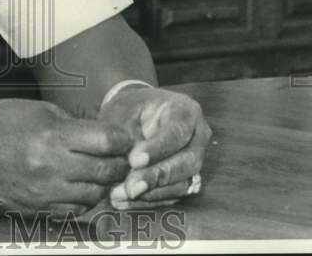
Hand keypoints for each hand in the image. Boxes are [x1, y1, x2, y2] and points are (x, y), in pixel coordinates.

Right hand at [0, 99, 132, 216]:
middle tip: (120, 157)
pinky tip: (78, 187)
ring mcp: (43, 193)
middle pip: (106, 171)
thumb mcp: (37, 110)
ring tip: (99, 173)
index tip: (123, 139)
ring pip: (94, 195)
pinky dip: (82, 200)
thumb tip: (101, 137)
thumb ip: (71, 125)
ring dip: (102, 184)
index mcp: (52, 135)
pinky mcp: (36, 210)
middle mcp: (50, 167)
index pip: (106, 142)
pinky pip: (74, 210)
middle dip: (119, 163)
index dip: (122, 139)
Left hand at [98, 87, 211, 208]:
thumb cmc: (130, 109)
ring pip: (184, 183)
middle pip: (188, 161)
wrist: (135, 117)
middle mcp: (197, 137)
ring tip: (121, 195)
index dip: (158, 148)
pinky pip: (173, 195)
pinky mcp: (186, 180)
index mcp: (185, 111)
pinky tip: (124, 201)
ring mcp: (195, 160)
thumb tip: (113, 153)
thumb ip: (120, 133)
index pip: (178, 131)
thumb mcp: (122, 111)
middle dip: (158, 176)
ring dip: (152, 192)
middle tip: (130, 186)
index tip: (134, 160)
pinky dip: (148, 200)